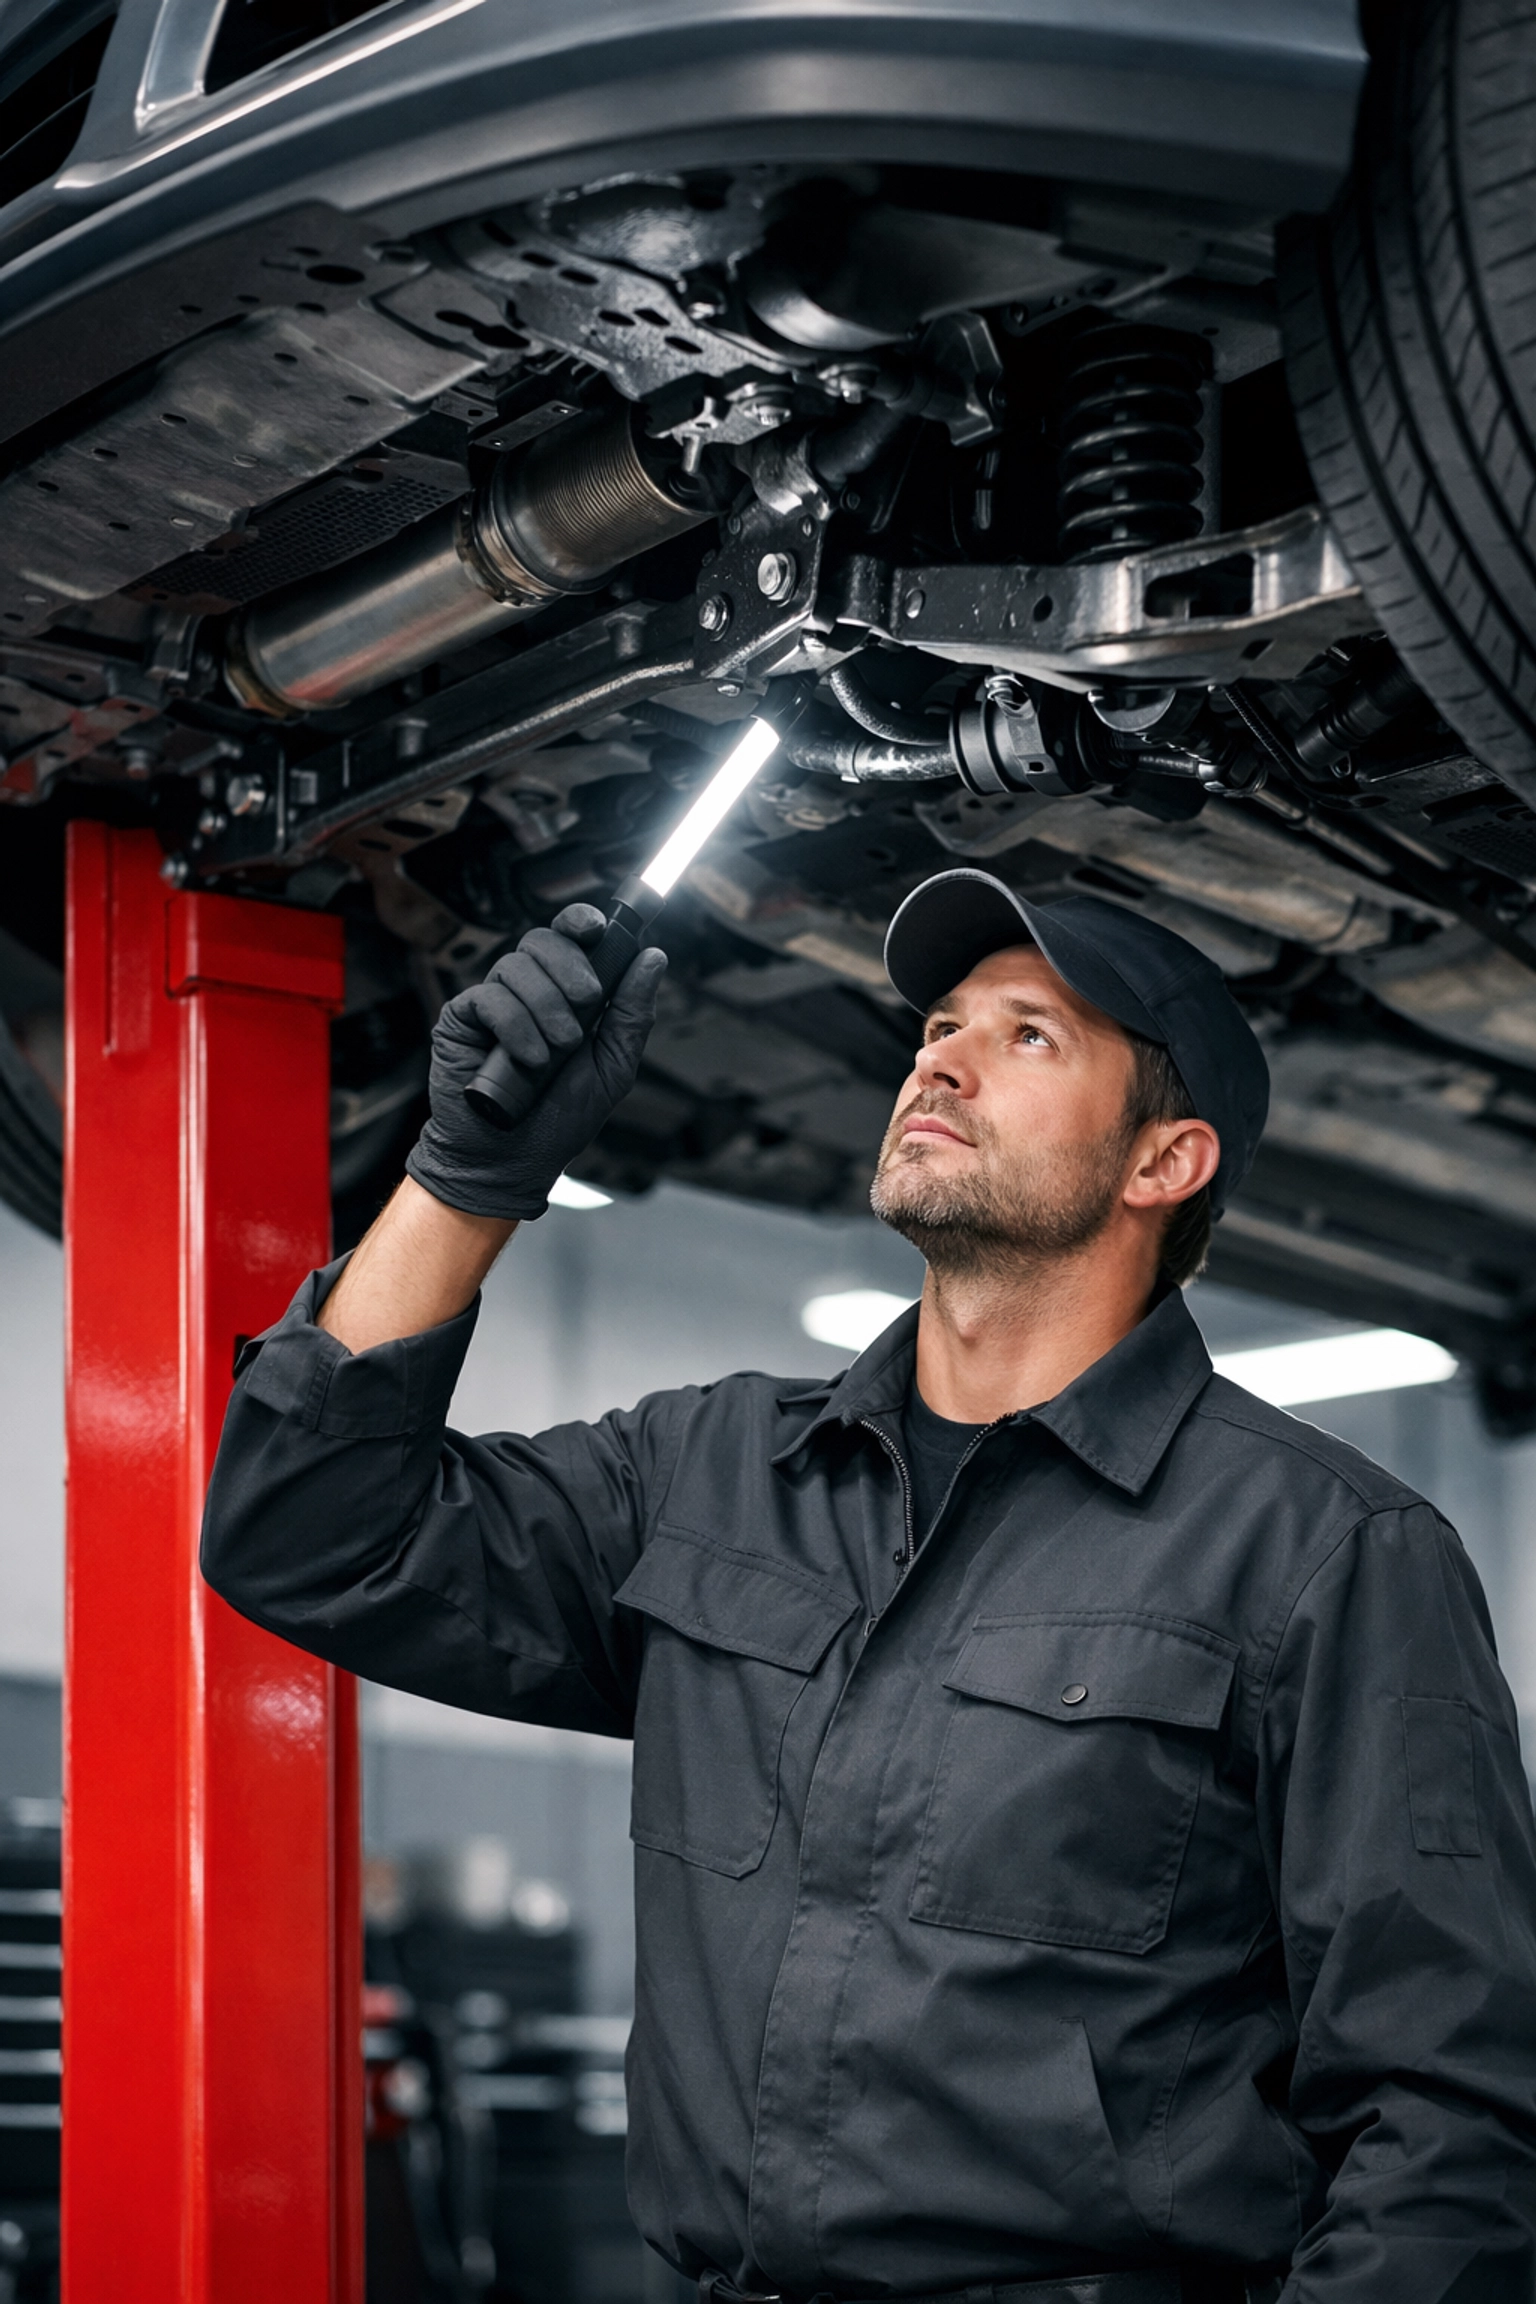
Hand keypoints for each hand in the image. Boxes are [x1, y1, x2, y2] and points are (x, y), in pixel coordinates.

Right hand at [405, 904, 665, 1219]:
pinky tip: (528, 1059)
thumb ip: (632, 1013)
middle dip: (571, 969)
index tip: (598, 929)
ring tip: (556, 1052)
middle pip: (543, 940)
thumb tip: (653, 957)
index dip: (581, 921)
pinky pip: (489, 998)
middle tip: (586, 1007)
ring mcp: (492, 1004)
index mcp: (564, 994)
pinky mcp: (460, 1020)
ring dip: (547, 1007)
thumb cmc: (559, 1118)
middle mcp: (526, 991)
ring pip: (517, 966)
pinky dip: (516, 1026)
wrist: (512, 1160)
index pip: (569, 937)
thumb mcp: (612, 1067)